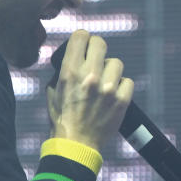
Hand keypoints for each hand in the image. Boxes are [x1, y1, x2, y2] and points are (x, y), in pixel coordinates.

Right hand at [47, 30, 133, 149]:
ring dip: (111, 71)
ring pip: (116, 63)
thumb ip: (63, 71)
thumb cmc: (63, 118)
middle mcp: (89, 76)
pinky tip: (114, 94)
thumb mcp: (53, 91)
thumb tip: (74, 57)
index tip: (84, 46)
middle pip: (100, 43)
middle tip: (96, 60)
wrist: (76, 145)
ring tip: (105, 83)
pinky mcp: (121, 100)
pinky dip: (122, 87)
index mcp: (69, 72)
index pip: (81, 36)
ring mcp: (107, 88)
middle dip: (98, 50)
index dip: (83, 39)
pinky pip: (127, 81)